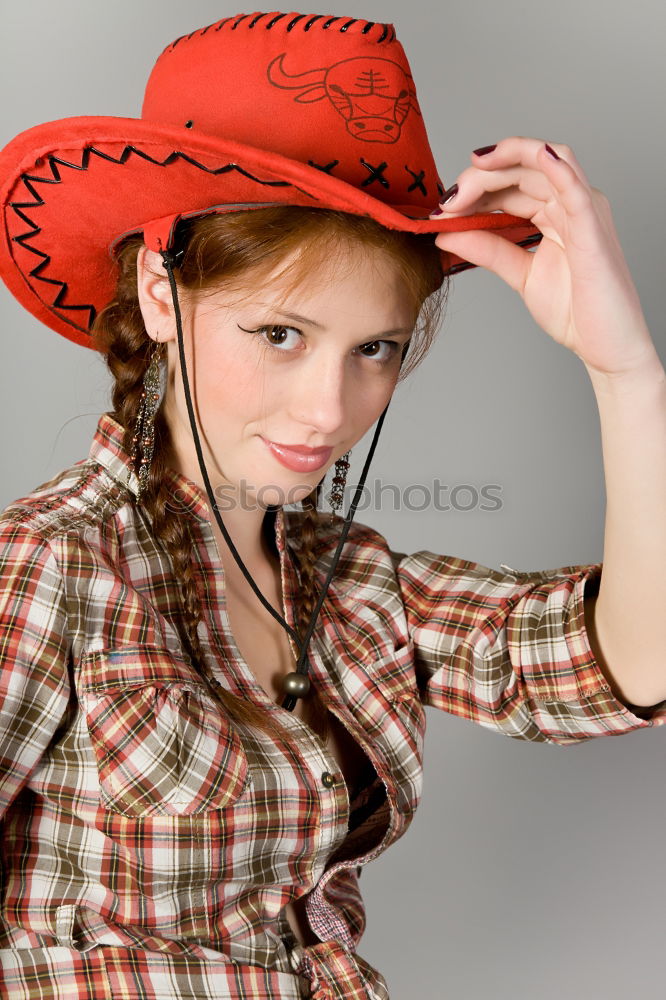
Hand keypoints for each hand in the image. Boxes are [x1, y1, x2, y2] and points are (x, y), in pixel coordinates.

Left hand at [432, 137, 659, 379]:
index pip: (510, 183)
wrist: (603, 346)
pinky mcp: (593, 228)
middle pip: (523, 167)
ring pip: (546, 163)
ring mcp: (584, 211)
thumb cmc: (574, 310)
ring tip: (472, 173)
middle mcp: (571, 203)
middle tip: (447, 201)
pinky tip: (535, 155)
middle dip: (479, 178)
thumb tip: (445, 233)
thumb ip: (486, 250)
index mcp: (554, 211)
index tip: (441, 210)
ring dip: (506, 161)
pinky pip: (575, 188)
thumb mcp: (519, 273)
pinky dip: (555, 166)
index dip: (473, 189)